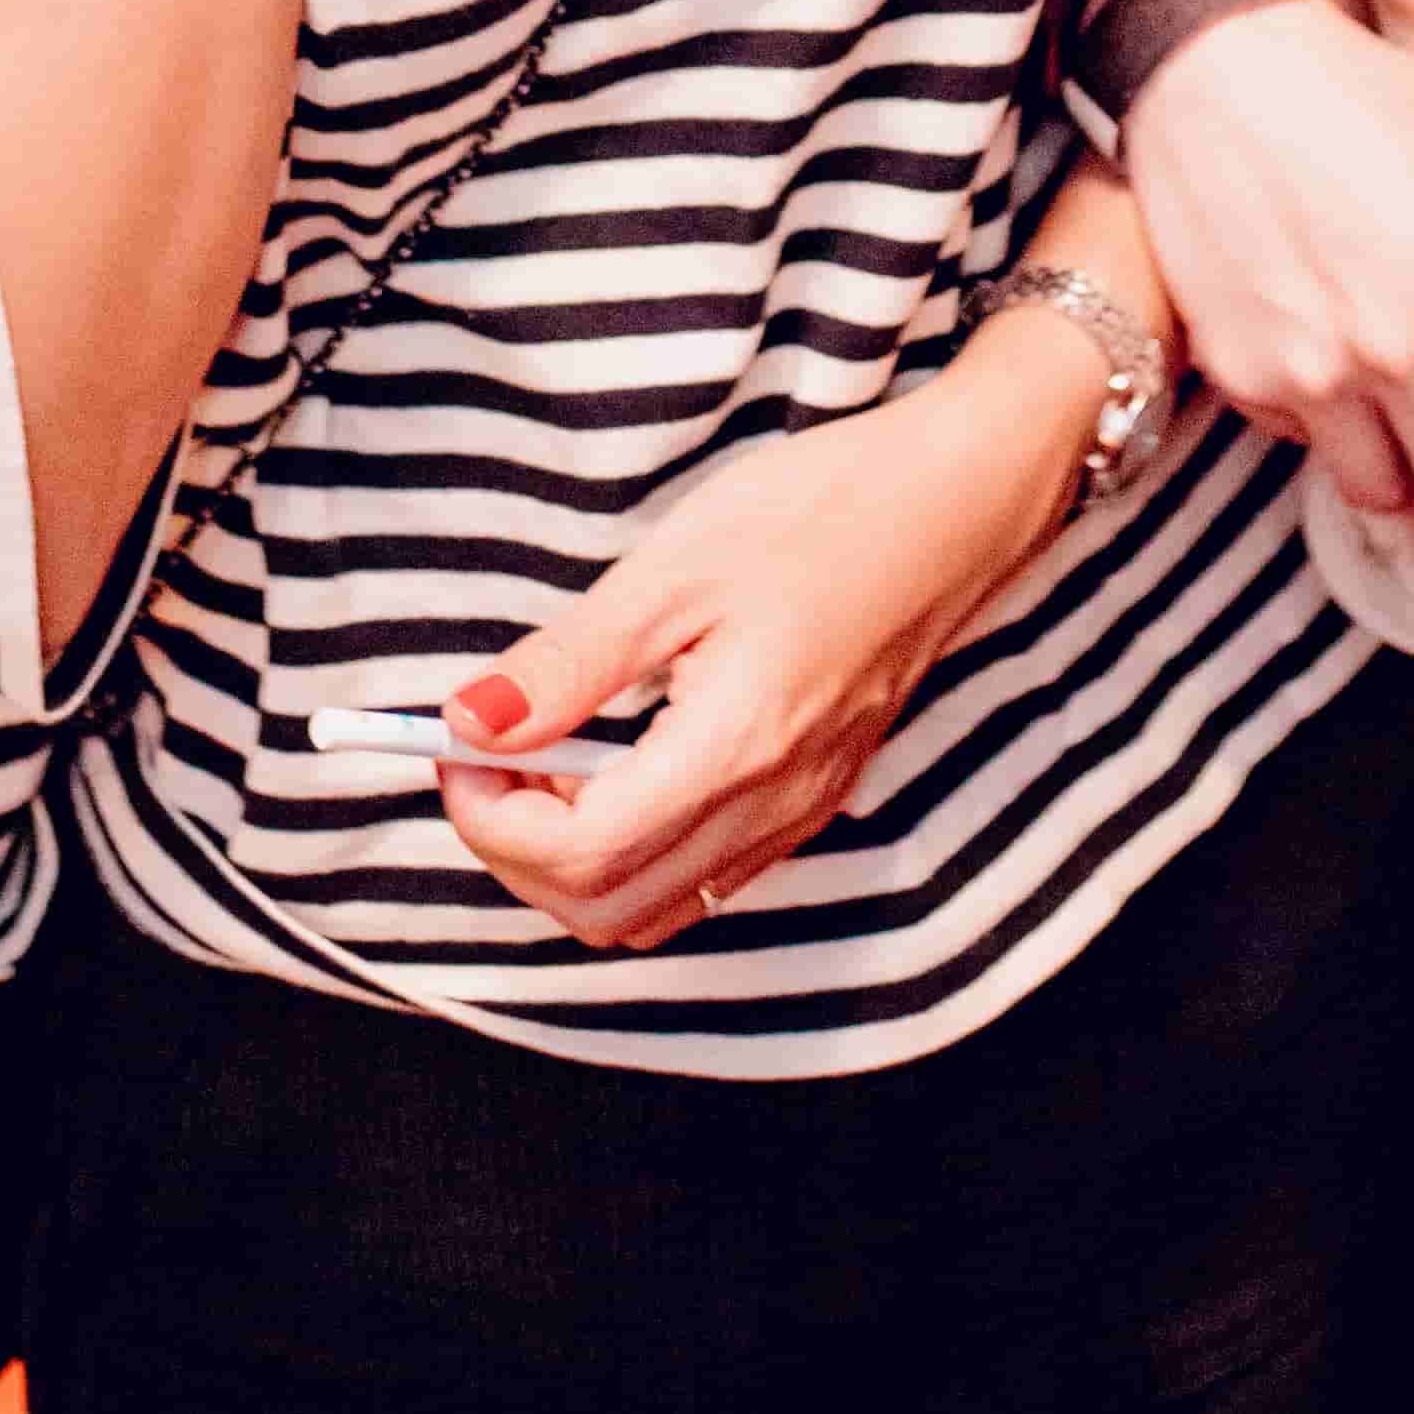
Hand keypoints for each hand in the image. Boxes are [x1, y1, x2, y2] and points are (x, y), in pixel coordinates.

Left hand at [429, 367, 1079, 949]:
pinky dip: (637, 852)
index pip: (575, 857)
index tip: (456, 744)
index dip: (489, 817)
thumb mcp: (673, 568)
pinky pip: (706, 879)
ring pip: (654, 910)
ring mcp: (802, 812)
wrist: (957, 503)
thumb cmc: (825, 511)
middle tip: (490, 757)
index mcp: (733, 748)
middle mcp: (772, 807)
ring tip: (551, 759)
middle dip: (518, 853)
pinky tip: (622, 763)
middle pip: (603, 910)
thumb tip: (467, 723)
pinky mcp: (816, 799)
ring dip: (576, 864)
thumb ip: (566, 663)